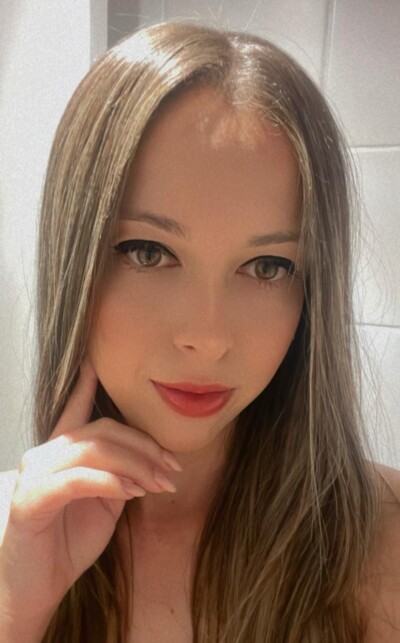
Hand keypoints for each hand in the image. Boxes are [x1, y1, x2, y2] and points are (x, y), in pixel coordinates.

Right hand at [0, 356, 181, 626]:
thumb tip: (148, 460)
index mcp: (61, 453)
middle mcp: (45, 455)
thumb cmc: (68, 543)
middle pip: (103, 431)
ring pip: (94, 450)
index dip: (88, 384)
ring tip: (160, 484)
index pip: (77, 409)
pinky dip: (111, 481)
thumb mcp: (104, 504)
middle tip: (172, 469)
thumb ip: (119, 475)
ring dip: (136, 465)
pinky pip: (78, 479)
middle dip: (145, 447)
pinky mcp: (31, 500)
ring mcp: (35, 475)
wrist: (37, 589)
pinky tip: (131, 492)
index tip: (98, 361)